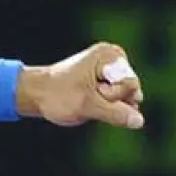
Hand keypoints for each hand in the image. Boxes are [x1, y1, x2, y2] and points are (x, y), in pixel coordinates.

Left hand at [16, 42, 144, 129]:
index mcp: (108, 54)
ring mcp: (111, 69)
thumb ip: (116, 114)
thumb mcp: (87, 106)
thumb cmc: (58, 96)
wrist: (37, 94)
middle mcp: (113, 57)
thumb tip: (139, 121)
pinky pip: (120, 100)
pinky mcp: (108, 81)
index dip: (112, 95)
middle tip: (87, 95)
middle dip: (112, 100)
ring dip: (109, 105)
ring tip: (87, 98)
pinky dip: (108, 106)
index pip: (131, 84)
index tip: (89, 90)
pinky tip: (92, 102)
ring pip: (126, 97)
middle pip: (131, 90)